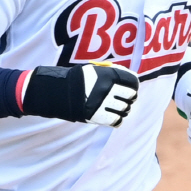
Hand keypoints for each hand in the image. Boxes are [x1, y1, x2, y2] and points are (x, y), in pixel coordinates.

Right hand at [20, 62, 138, 126]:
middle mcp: (107, 89)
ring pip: (125, 109)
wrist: (57, 91)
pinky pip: (116, 121)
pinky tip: (113, 116)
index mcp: (107, 75)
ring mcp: (102, 104)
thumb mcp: (94, 70)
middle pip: (131, 96)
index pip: (132, 81)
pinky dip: (117, 119)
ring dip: (123, 109)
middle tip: (125, 98)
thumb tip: (133, 78)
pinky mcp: (97, 116)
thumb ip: (113, 73)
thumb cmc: (78, 79)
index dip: (133, 84)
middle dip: (129, 97)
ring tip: (117, 107)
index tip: (131, 87)